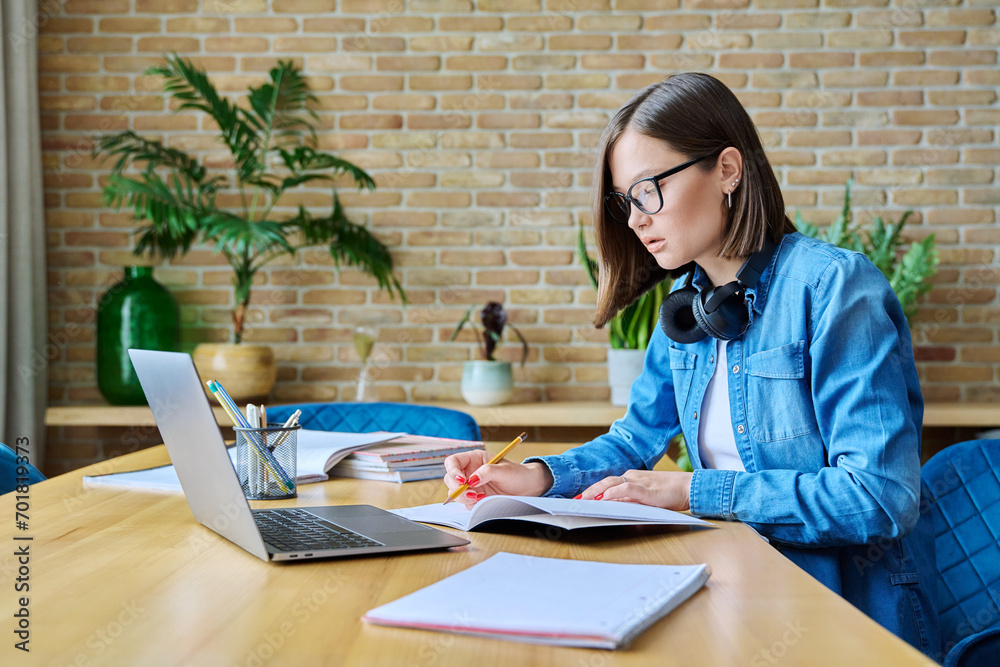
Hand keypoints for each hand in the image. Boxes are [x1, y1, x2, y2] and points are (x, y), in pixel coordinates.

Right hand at [443, 451, 553, 508]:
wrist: (527, 488)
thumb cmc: (517, 474)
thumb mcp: (503, 470)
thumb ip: (486, 472)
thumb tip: (471, 480)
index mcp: (474, 459)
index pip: (453, 462)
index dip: (453, 470)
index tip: (462, 480)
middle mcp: (469, 471)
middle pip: (450, 478)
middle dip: (457, 488)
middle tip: (471, 493)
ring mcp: (471, 485)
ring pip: (455, 492)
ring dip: (464, 497)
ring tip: (480, 497)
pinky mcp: (475, 497)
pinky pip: (465, 503)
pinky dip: (471, 504)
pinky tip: (484, 500)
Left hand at [578, 470, 692, 510]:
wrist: (688, 487)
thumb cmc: (670, 494)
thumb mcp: (646, 499)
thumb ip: (631, 501)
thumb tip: (613, 507)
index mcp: (632, 478)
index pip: (609, 483)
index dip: (594, 490)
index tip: (582, 498)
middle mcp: (633, 477)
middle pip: (606, 481)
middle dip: (590, 491)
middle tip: (576, 500)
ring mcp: (639, 481)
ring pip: (612, 483)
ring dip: (596, 492)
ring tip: (585, 500)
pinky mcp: (646, 489)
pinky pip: (626, 488)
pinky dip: (613, 493)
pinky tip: (604, 499)